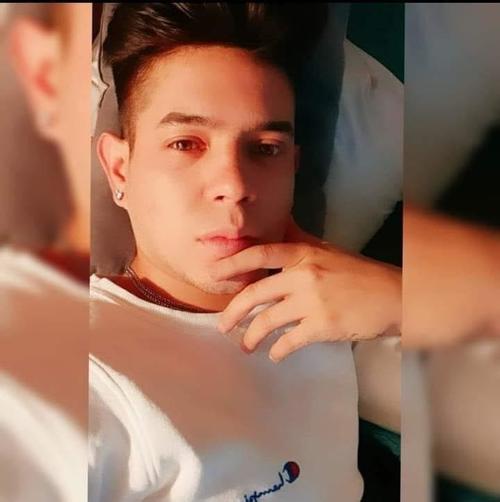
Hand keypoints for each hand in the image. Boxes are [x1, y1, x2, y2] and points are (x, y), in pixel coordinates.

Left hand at [212, 218, 400, 361]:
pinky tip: (274, 354)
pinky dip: (277, 350)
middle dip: (233, 312)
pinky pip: (288, 341)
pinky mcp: (323, 326)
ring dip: (251, 337)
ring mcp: (313, 302)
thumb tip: (280, 227)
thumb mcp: (328, 251)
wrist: (395, 295)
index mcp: (304, 254)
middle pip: (255, 293)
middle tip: (222, 326)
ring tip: (246, 346)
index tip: (214, 272)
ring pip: (267, 321)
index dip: (233, 262)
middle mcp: (304, 275)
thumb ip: (301, 243)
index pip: (260, 253)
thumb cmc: (359, 273)